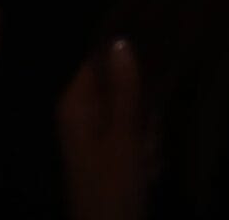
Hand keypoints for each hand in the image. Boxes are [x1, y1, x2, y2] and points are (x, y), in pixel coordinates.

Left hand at [57, 39, 156, 219]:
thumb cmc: (112, 188)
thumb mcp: (124, 139)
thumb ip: (124, 90)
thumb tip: (122, 40)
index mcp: (76, 102)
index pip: (101, 61)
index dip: (129, 69)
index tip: (151, 84)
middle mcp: (81, 113)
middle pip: (122, 91)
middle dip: (143, 116)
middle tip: (145, 143)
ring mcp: (94, 135)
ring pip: (133, 118)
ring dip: (146, 140)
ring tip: (144, 165)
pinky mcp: (107, 156)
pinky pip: (132, 141)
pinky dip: (143, 156)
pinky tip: (145, 175)